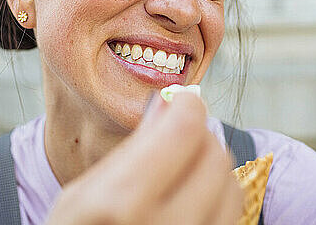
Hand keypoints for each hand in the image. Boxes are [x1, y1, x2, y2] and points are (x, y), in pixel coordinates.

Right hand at [45, 92, 243, 224]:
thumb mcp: (82, 195)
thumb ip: (131, 151)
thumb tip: (169, 107)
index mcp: (123, 206)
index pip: (185, 131)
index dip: (188, 106)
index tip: (183, 102)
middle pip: (215, 156)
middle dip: (199, 136)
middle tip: (178, 137)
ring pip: (233, 188)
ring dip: (212, 168)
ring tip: (183, 170)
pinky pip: (231, 218)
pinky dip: (218, 199)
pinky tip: (191, 199)